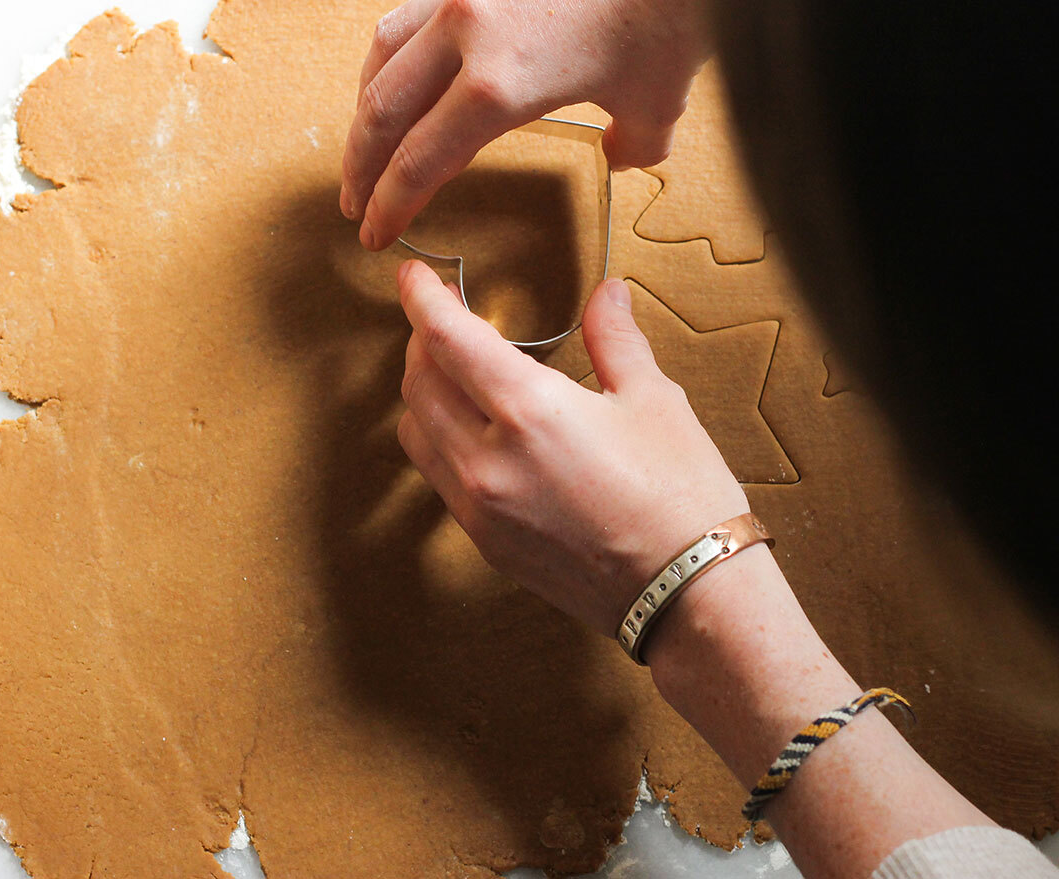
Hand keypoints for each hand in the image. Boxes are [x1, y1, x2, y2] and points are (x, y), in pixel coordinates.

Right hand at [343, 0, 708, 250]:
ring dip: (366, 110)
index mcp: (498, 86)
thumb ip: (633, 143)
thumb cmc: (668, 13)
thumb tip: (622, 152)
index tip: (378, 234)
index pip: (419, 161)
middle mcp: (465, 35)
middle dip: (361, 169)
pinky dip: (391, 55)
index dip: (390, 206)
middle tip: (355, 205)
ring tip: (365, 147)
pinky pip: (408, 14)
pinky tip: (398, 75)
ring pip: (383, 56)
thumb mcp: (658, 100)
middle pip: (382, 113)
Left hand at [395, 260, 747, 635]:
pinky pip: (437, 476)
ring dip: (424, 391)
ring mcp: (479, 507)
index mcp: (529, 412)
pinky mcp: (484, 541)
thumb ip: (614, 340)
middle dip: (424, 341)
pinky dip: (439, 438)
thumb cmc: (681, 493)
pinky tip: (472, 429)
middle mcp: (488, 460)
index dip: (424, 298)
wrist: (688, 591)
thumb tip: (607, 295)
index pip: (448, 339)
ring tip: (455, 372)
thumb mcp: (653, 400)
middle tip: (446, 319)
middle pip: (419, 381)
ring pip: (416, 431)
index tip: (415, 276)